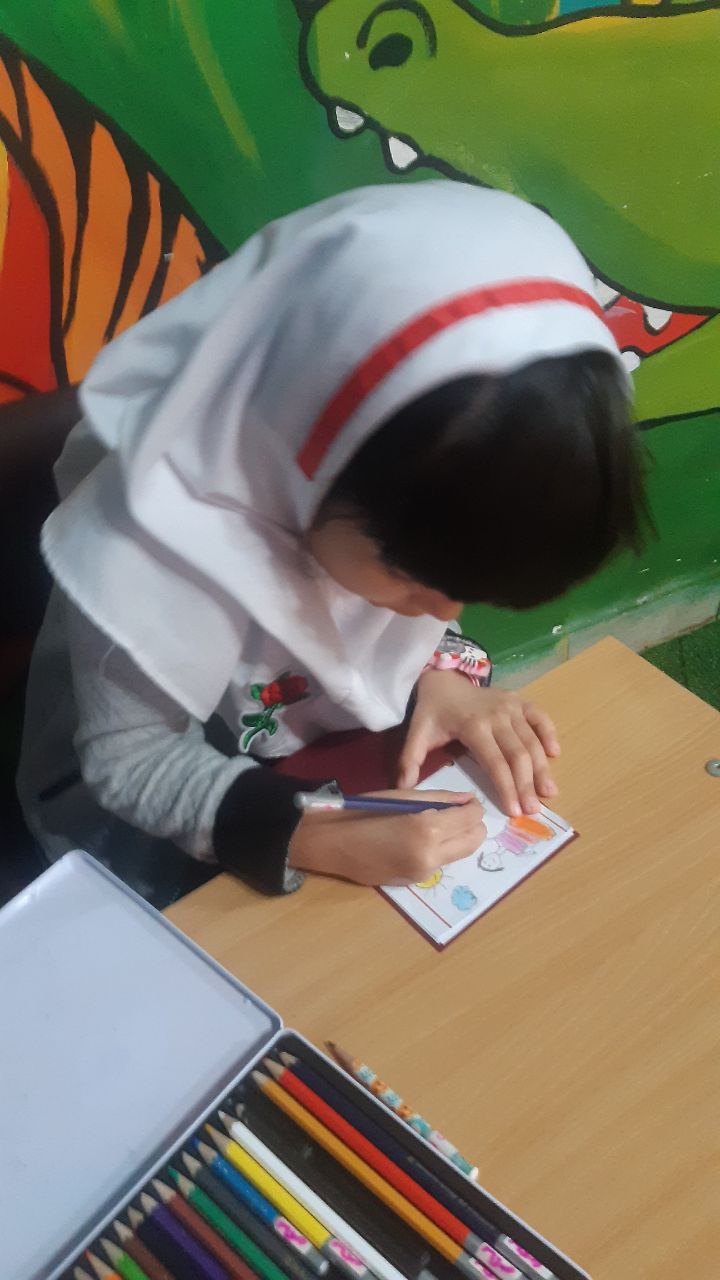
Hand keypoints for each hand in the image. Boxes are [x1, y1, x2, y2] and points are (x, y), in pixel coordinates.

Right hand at [288, 789, 485, 886]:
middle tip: (457, 812)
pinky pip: (440, 862)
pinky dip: (440, 850)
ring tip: (438, 824)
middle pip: (474, 841)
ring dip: (458, 838)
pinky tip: (419, 840)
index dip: (473, 806)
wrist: (331, 844)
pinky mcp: (415, 882)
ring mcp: (424, 873)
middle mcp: (432, 856)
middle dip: (472, 825)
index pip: (471, 818)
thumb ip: (439, 798)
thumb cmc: (363, 812)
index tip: (466, 800)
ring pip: (460, 853)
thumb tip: (467, 800)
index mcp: (428, 829)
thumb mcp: (402, 796)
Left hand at [398, 671, 559, 817]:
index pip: (495, 763)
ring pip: (532, 741)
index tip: (514, 811)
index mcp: (474, 726)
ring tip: (549, 792)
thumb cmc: (432, 711)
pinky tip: (555, 754)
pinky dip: (549, 733)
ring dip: (542, 768)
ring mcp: (511, 706)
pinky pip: (540, 716)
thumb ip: (410, 761)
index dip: (506, 788)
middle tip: (534, 810)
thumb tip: (404, 791)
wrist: (443, 679)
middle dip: (527, 784)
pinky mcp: (519, 700)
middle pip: (518, 755)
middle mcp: (497, 716)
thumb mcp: (417, 734)